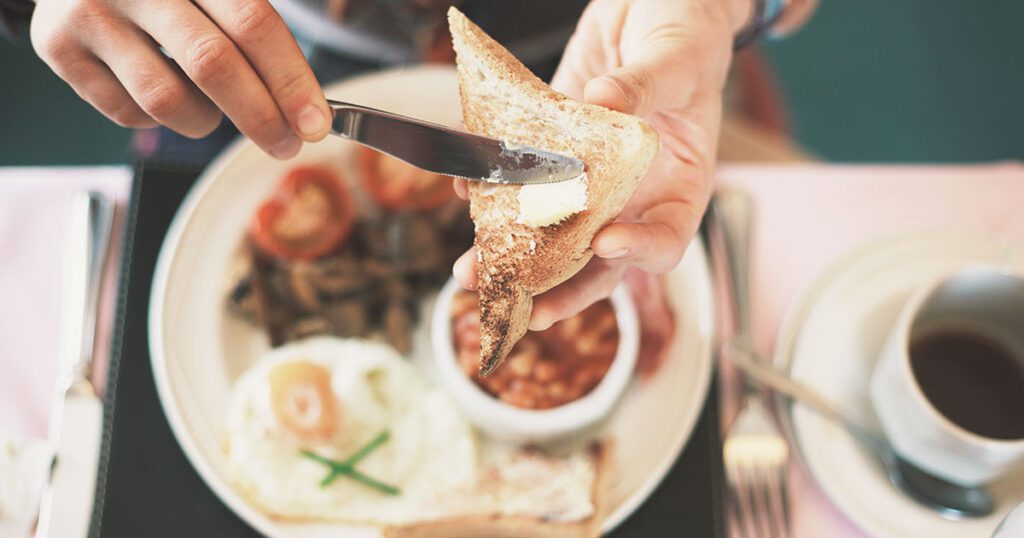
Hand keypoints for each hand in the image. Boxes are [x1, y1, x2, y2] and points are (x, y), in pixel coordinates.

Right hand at [30, 0, 331, 158]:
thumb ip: (259, 26)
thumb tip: (312, 106)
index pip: (253, 23)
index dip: (290, 80)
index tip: (316, 124)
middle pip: (213, 65)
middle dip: (261, 117)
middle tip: (286, 143)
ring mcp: (91, 13)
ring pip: (167, 100)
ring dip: (206, 120)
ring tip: (213, 107)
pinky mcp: (57, 47)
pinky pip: (128, 113)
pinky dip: (160, 119)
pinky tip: (164, 90)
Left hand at [455, 0, 749, 328]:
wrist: (650, 5)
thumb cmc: (686, 33)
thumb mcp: (677, 57)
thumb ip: (644, 86)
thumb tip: (604, 107)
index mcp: (679, 184)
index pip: (665, 240)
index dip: (638, 251)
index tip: (606, 243)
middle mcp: (633, 193)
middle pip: (597, 259)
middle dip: (555, 285)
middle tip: (514, 303)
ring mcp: (590, 178)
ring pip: (552, 231)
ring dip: (510, 254)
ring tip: (470, 270)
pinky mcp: (554, 151)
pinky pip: (524, 180)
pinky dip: (492, 190)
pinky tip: (465, 190)